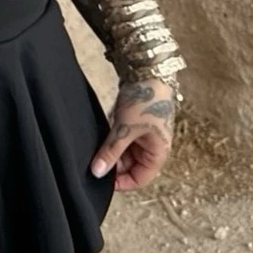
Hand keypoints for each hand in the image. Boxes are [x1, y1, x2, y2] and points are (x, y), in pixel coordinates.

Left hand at [89, 76, 175, 190]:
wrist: (147, 69)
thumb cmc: (145, 100)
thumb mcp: (125, 129)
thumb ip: (111, 152)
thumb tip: (97, 172)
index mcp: (158, 152)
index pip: (139, 179)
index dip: (121, 182)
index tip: (101, 180)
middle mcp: (152, 146)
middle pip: (130, 166)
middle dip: (113, 164)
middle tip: (94, 160)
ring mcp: (144, 134)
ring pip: (124, 151)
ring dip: (111, 150)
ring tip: (97, 145)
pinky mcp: (135, 122)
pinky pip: (121, 137)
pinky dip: (112, 137)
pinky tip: (102, 132)